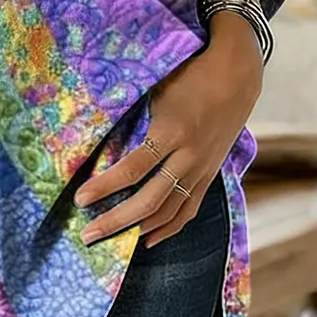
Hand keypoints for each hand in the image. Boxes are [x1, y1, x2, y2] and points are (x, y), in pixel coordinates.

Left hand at [73, 11, 263, 248]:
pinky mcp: (209, 174)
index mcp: (171, 131)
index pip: (133, 169)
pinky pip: (188, 209)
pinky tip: (148, 240)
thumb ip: (134, 116)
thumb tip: (98, 137)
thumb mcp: (157, 91)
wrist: (236, 76)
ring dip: (138, 230)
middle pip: (149, 200)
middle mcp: (188, 156)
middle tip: (87, 235)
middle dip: (115, 220)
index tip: (80, 198)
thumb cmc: (189, 76)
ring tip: (110, 241)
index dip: (105, 187)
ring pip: (169, 211)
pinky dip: (169, 228)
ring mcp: (201, 169)